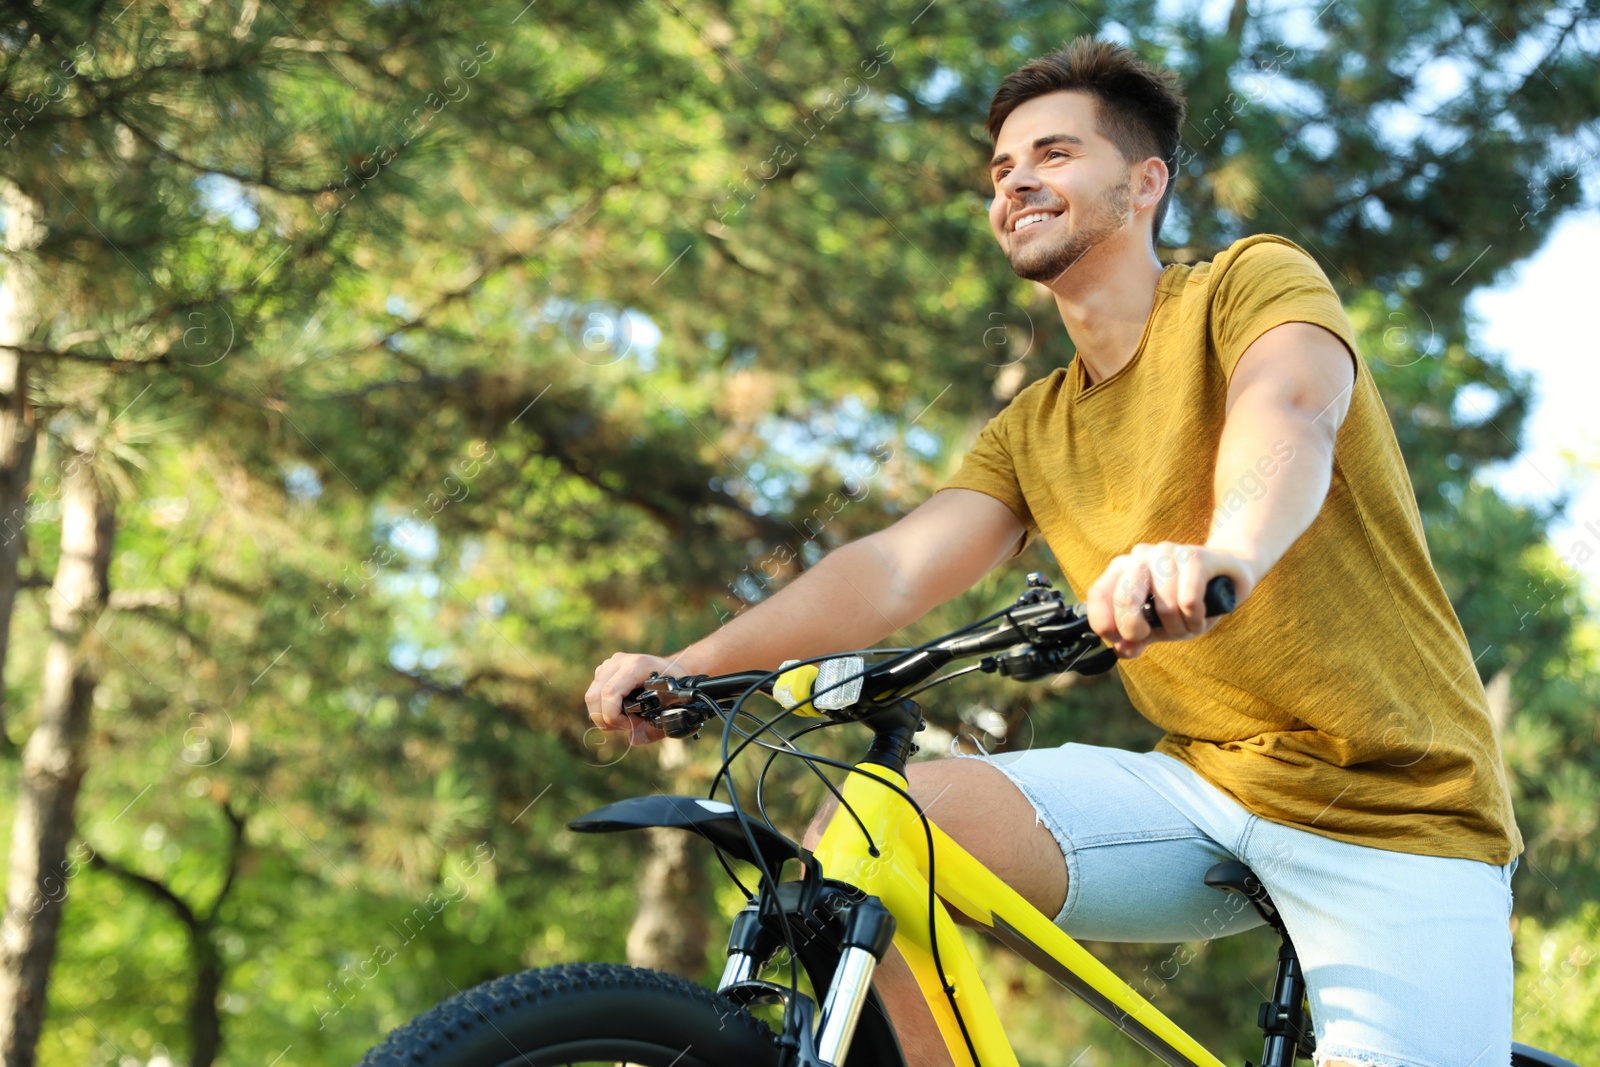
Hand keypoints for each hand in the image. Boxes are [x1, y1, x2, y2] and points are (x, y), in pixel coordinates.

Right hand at [585, 652, 687, 746]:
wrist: (675, 669)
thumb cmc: (676, 689)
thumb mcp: (672, 709)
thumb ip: (654, 729)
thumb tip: (633, 740)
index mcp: (637, 665)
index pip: (610, 693)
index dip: (613, 716)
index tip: (629, 725)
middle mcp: (620, 661)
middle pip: (593, 695)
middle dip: (604, 719)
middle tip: (624, 726)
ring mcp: (610, 663)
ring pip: (591, 695)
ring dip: (601, 714)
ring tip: (624, 719)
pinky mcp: (605, 669)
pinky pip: (594, 692)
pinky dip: (601, 707)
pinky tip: (619, 709)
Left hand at [1086, 543, 1255, 658]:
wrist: (1230, 575)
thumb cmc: (1188, 600)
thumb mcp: (1159, 625)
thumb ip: (1137, 638)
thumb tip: (1122, 650)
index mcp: (1123, 570)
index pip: (1099, 594)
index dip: (1105, 624)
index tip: (1123, 640)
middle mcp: (1140, 556)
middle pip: (1125, 598)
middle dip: (1138, 628)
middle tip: (1157, 635)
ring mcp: (1167, 552)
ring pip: (1164, 604)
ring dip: (1178, 627)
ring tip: (1188, 625)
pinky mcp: (1196, 556)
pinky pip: (1189, 599)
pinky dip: (1195, 618)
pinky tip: (1201, 616)